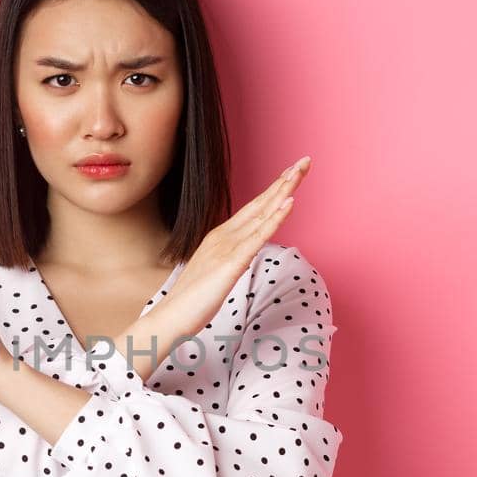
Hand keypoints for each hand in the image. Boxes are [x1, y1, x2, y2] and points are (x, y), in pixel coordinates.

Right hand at [144, 155, 311, 341]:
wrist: (172, 316)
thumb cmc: (192, 300)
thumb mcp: (216, 273)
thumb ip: (229, 260)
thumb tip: (241, 258)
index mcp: (221, 237)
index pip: (254, 209)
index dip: (274, 190)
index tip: (290, 173)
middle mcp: (225, 235)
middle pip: (261, 203)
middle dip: (284, 181)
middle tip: (304, 161)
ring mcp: (229, 247)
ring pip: (262, 213)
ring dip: (283, 191)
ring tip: (299, 171)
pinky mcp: (233, 262)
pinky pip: (260, 236)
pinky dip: (276, 218)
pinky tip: (289, 203)